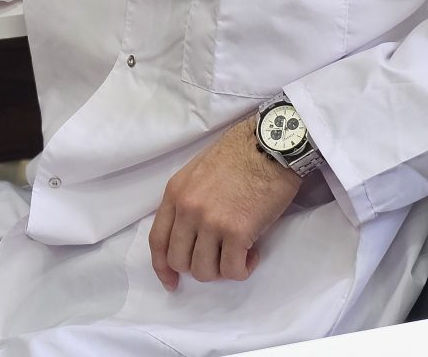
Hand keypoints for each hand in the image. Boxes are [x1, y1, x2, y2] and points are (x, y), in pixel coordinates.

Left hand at [148, 115, 301, 288]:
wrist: (270, 145)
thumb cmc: (240, 154)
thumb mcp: (198, 172)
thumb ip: (187, 201)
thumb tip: (189, 235)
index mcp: (175, 193)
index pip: (157, 240)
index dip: (162, 267)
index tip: (171, 281)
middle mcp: (187, 209)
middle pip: (179, 261)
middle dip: (199, 266)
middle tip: (219, 257)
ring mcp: (210, 222)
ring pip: (204, 271)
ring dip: (222, 269)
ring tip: (238, 252)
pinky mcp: (237, 232)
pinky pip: (233, 270)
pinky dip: (243, 268)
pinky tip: (252, 253)